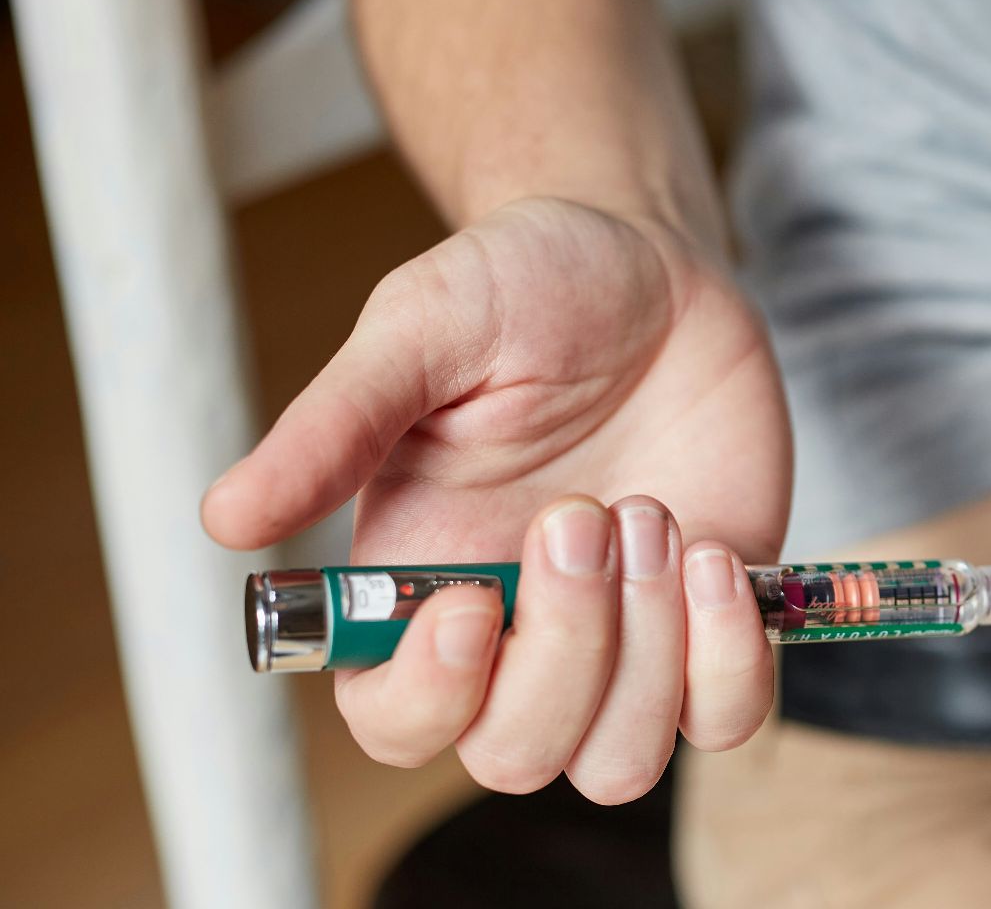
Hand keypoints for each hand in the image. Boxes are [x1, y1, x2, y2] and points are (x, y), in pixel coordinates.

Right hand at [202, 197, 791, 800]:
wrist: (652, 263)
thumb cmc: (524, 288)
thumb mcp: (422, 329)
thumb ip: (335, 425)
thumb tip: (225, 516)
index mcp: (419, 587)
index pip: (395, 722)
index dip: (433, 694)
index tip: (473, 599)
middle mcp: (518, 635)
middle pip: (518, 755)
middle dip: (563, 648)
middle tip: (586, 510)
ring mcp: (623, 639)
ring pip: (620, 760)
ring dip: (647, 652)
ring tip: (651, 512)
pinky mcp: (712, 622)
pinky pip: (727, 714)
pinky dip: (732, 660)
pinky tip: (712, 555)